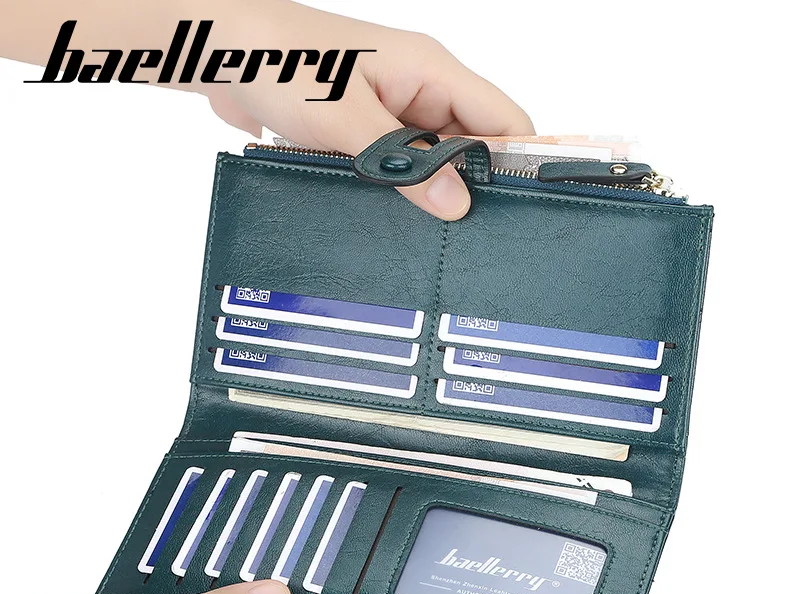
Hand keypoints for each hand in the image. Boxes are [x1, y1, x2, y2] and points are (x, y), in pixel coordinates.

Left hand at [204, 0, 533, 218]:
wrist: (222, 53)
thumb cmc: (282, 63)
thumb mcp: (348, 120)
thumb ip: (403, 164)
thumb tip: (454, 203)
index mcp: (431, 70)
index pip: (501, 119)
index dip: (515, 162)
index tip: (513, 209)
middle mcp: (419, 88)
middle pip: (472, 144)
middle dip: (469, 186)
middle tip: (463, 232)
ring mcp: (393, 110)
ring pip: (434, 159)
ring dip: (429, 190)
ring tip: (426, 228)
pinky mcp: (368, 129)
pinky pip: (400, 163)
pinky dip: (400, 188)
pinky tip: (395, 215)